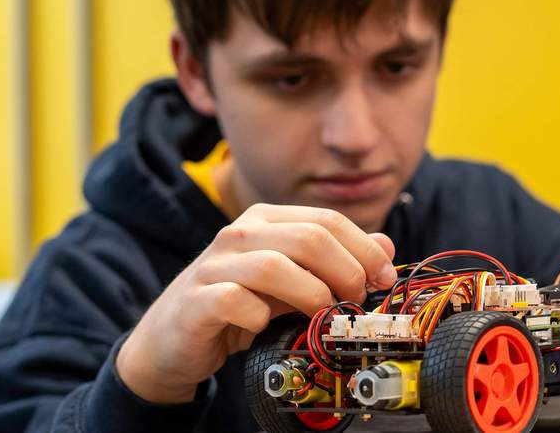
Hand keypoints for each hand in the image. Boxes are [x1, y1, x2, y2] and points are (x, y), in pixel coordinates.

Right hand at [115, 203, 396, 403]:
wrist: (173, 339)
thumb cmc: (239, 306)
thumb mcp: (293, 281)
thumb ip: (336, 262)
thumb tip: (386, 247)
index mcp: (267, 220)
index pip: (327, 220)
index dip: (364, 249)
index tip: (385, 279)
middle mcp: (240, 233)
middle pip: (308, 238)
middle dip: (345, 272)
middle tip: (355, 302)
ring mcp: (214, 264)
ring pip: (274, 266)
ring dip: (311, 295)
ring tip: (322, 315)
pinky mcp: (195, 299)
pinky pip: (234, 300)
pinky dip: (258, 316)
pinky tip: (264, 326)